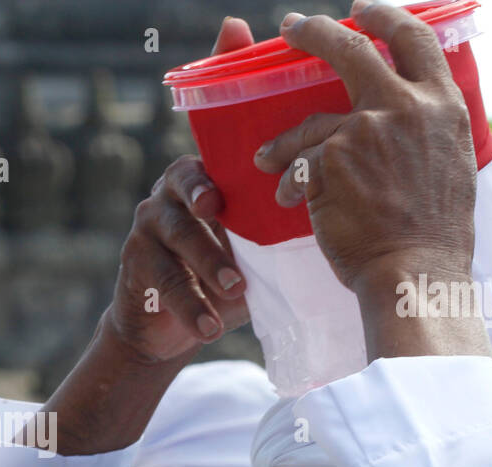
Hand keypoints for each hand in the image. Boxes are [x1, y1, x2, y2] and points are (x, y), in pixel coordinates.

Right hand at [37, 16, 259, 456]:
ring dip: (203, 260)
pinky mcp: (134, 262)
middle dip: (200, 195)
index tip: (246, 138)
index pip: (215, 138)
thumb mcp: (264, 233)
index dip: (224, 116)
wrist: (174, 322)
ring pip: (172, 231)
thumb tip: (356, 159)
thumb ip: (295, 194)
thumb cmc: (227, 267)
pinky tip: (213, 325)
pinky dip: (190, 303)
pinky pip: (161, 277)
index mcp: (209, 168)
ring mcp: (148, 222)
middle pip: (185, 179)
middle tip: (219, 213)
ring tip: (232, 286)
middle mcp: (173, 186)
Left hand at [252, 2, 477, 299]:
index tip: (361, 10)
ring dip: (284, 141)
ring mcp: (364, 130)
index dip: (384, 17)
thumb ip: (427, 130)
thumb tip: (411, 117)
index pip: (414, 38)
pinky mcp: (329, 160)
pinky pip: (297, 164)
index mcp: (443, 104)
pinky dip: (289, 184)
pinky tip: (289, 201)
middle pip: (352, 49)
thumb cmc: (434, 233)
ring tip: (267, 158)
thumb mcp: (450, 164)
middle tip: (292, 27)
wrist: (415, 271)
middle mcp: (405, 106)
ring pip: (310, 123)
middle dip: (315, 31)